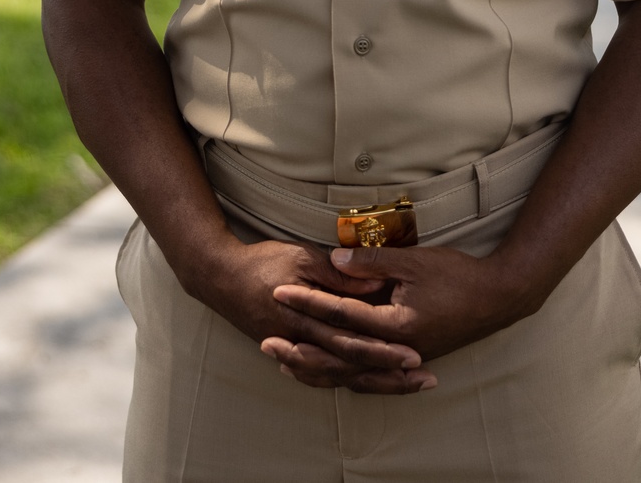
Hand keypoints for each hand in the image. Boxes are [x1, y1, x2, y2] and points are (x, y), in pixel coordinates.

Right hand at [186, 235, 436, 393]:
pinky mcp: (288, 350)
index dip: (383, 350)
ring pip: (337, 376)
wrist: (220, 277)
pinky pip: (317, 375)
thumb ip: (337, 276)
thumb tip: (373, 288)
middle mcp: (301, 341)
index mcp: (306, 318)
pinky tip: (361, 382)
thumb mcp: (302, 257)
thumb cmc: (263, 262)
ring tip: (403, 384)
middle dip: (387, 374)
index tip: (413, 355)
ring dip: (372, 381)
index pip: (352, 340)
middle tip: (420, 377)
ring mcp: (293, 349)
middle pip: (350, 366)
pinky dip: (342, 381)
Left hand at [265, 244, 524, 386]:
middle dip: (300, 342)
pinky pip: (365, 372)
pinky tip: (323, 365)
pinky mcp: (405, 359)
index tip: (279, 291)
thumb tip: (334, 258)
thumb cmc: (458, 276)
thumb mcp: (414, 262)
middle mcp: (395, 350)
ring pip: (350, 371)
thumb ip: (373, 262)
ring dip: (315, 364)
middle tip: (266, 334)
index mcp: (396, 325)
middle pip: (339, 353)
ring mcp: (401, 359)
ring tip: (283, 357)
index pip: (342, 315)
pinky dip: (340, 370)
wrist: (498, 298)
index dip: (309, 301)